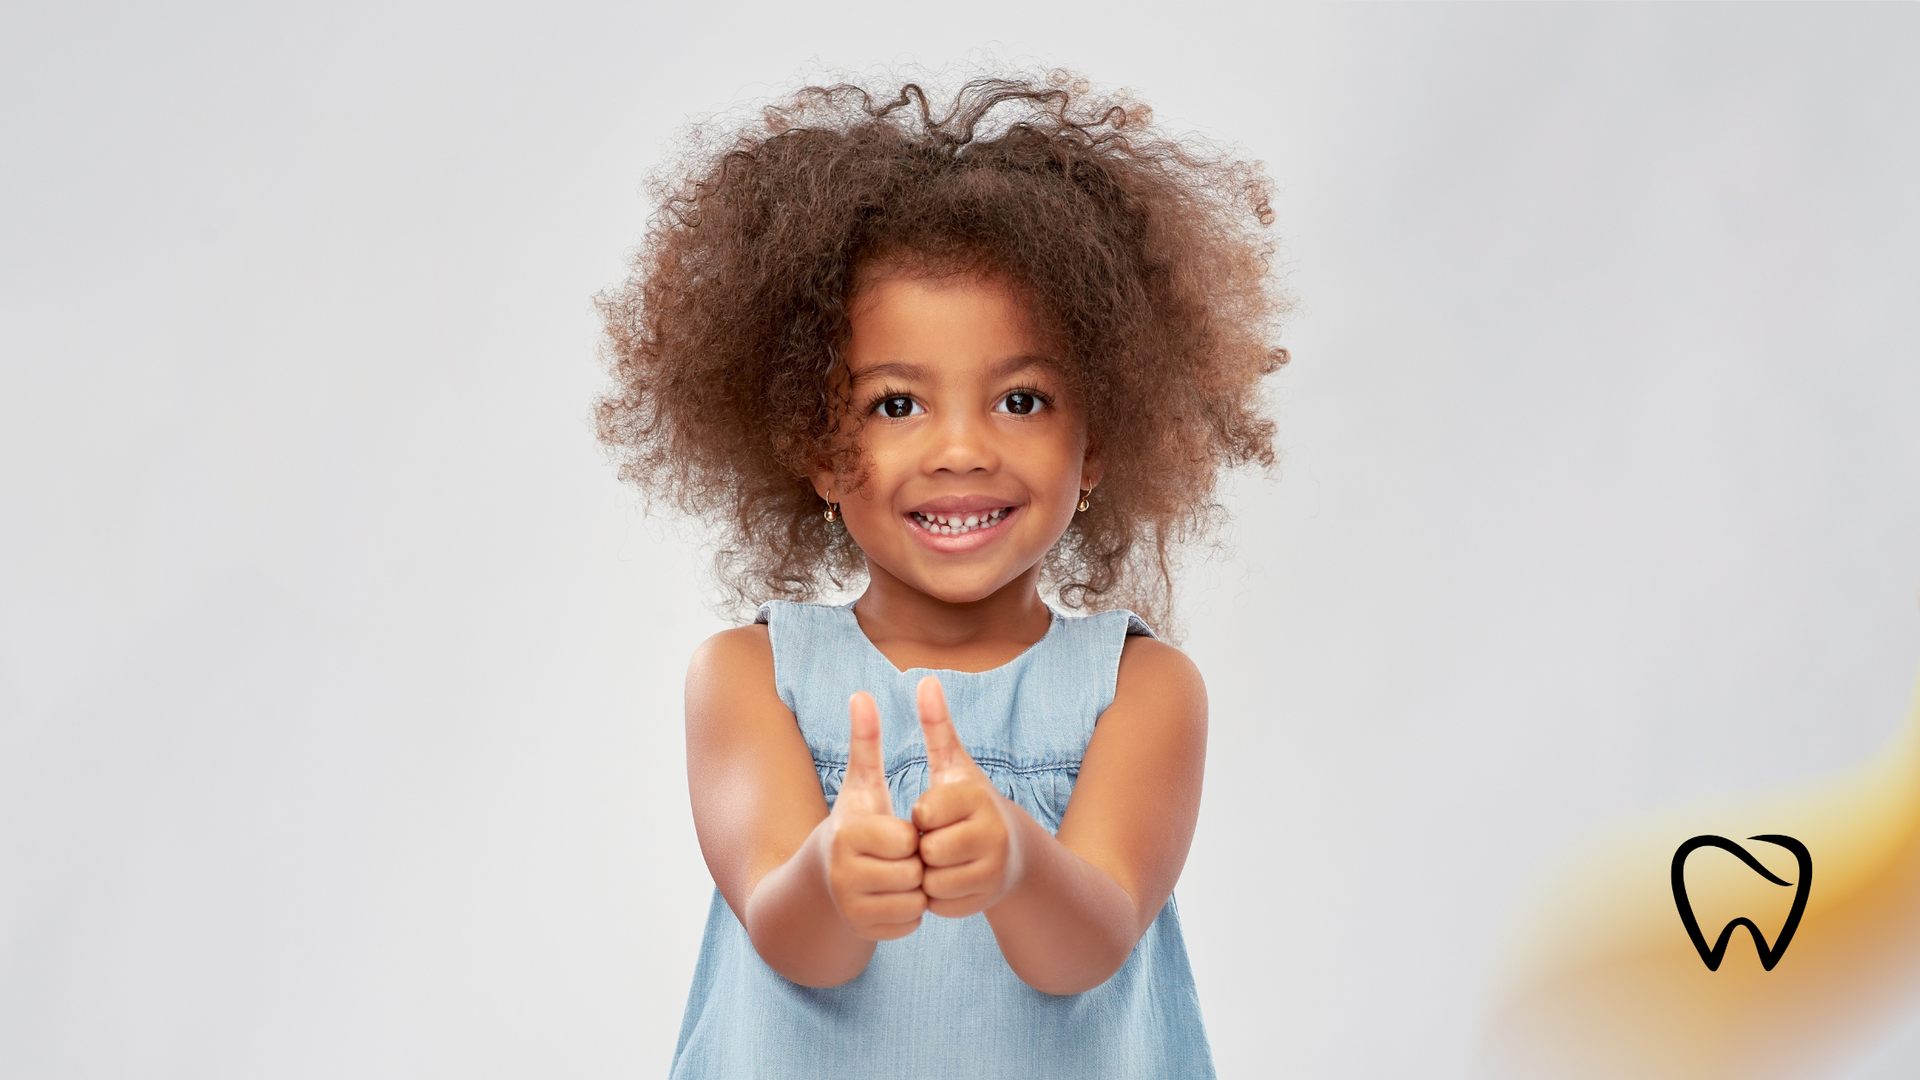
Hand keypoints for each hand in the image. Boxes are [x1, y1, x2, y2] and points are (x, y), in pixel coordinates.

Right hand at [821, 691, 925, 939]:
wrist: (823, 880)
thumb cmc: (853, 824)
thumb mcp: (860, 786)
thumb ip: (865, 743)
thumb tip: (862, 693)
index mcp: (846, 836)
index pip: (907, 839)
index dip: (911, 834)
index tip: (898, 830)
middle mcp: (843, 875)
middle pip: (914, 871)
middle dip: (916, 862)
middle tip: (899, 856)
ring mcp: (851, 908)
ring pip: (915, 901)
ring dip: (916, 888)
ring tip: (897, 874)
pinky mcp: (862, 932)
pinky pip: (911, 924)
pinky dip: (910, 912)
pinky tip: (893, 896)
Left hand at [911, 676, 1019, 918]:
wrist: (1011, 853)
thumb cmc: (971, 805)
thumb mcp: (955, 767)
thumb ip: (938, 726)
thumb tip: (925, 679)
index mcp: (977, 799)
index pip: (923, 813)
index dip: (920, 816)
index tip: (931, 813)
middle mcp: (991, 835)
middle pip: (926, 850)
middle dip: (922, 848)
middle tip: (937, 839)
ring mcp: (991, 870)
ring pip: (931, 880)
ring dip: (927, 873)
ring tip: (941, 859)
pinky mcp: (986, 900)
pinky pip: (939, 904)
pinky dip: (936, 896)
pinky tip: (948, 880)